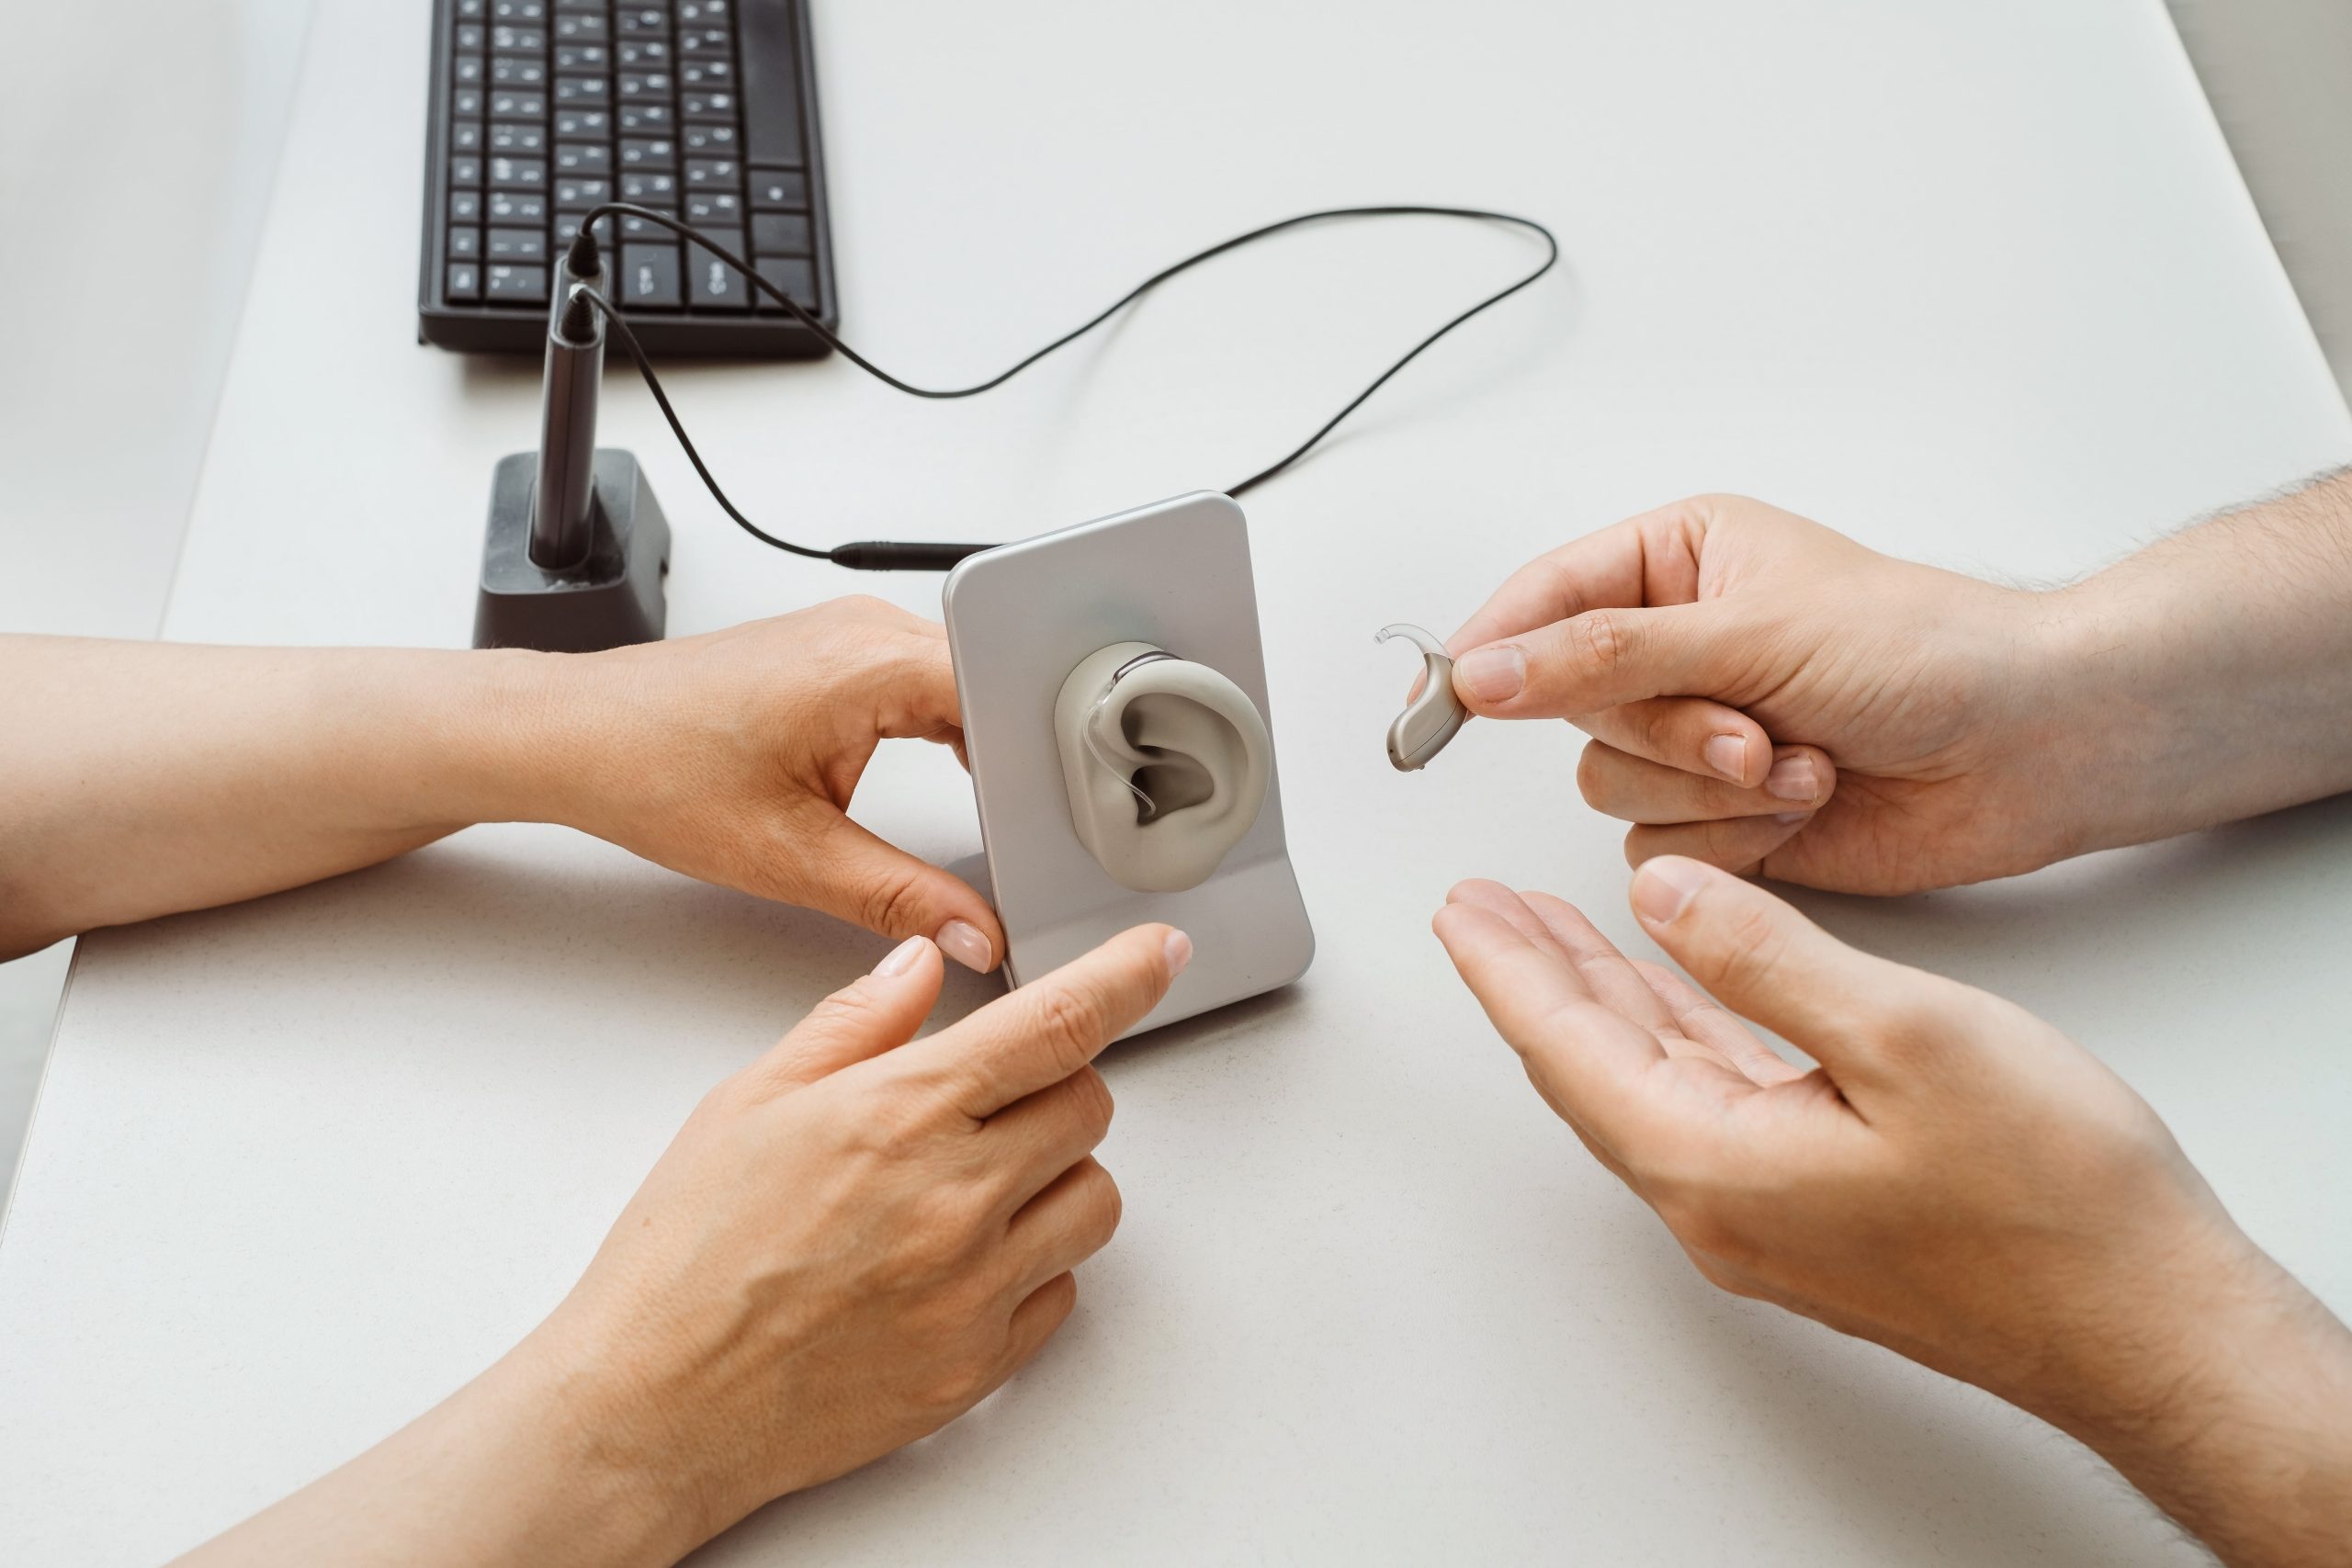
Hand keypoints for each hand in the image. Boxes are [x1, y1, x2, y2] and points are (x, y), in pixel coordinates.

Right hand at [180, 922, 1188, 1566]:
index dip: (1128, 976)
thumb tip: (920, 965)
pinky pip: (1063, 1292)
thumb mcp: (748, 1102)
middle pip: (1089, 1106)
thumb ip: (855, 1025)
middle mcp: (956, 1197)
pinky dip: (1032, 1266)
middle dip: (1053, 1088)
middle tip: (983, 1104)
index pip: (1058, 1023)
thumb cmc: (683, 1259)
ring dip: (1055, 1177)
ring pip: (1094, 1200)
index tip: (1161, 953)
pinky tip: (957, 1262)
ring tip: (969, 1188)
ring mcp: (977, 1286)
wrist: (653, 1406)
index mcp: (902, 1112)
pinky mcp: (980, 1363)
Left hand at [544, 597, 1004, 968]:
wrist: (576, 738)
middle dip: (1018, 752)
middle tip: (1029, 820)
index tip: (1053, 811)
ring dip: (982, 738)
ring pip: (961, 680)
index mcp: (871, 663)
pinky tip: (946, 772)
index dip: (1040, 754)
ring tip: (991, 802)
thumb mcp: (793, 857)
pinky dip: (944, 726)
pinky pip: (922, 679)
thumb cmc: (654, 768)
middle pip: (993, 682)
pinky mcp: (834, 651)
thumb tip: (970, 930)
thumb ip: (901, 899)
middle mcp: (866, 630)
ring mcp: (850, 633)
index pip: (1004, 691)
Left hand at [1432, 862, 2351, 1565]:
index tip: (1459, 909)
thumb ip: (1768, 958)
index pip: (1565, 1047)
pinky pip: (1713, 1100)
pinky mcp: (1817, 1210)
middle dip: (1533, 976)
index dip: (1506, 966)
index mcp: (1711, 1164)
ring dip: (1601, 998)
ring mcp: (1767, 1213)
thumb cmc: (2055, 1208)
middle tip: (1481, 909)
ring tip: (1552, 931)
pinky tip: (1676, 991)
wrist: (2152, 1326)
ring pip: (1649, 1080)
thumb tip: (1667, 897)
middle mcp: (1719, 1202)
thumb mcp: (1906, 1038)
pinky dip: (1678, 1031)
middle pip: (1590, 1066)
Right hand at [1442, 495, 2088, 892]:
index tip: (1443, 700)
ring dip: (1708, 790)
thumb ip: (1600, 655)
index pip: (1540, 601)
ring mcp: (1697, 736)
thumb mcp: (1749, 631)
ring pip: (1611, 786)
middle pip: (1570, 709)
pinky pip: (1659, 848)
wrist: (2032, 746)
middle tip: (1745, 732)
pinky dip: (1733, 840)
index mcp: (1675, 561)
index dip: (1488, 651)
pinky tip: (1807, 807)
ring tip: (1796, 763)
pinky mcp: (1722, 818)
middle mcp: (1674, 648)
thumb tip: (1484, 670)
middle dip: (1666, 734)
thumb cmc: (1928, 651)